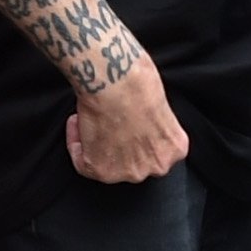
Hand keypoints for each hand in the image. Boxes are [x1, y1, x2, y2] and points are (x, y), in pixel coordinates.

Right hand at [66, 52, 189, 182]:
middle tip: (111, 121)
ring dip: (98, 143)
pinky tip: (77, 123)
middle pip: (135, 160)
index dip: (142, 134)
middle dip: (122, 142)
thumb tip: (140, 117)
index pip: (159, 150)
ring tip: (92, 117)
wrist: (115, 80)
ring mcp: (125, 171)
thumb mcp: (162, 101)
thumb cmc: (139, 80)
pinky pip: (82, 162)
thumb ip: (156, 122)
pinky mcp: (98, 169)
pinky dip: (77, 143)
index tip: (131, 122)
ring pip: (109, 164)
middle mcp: (152, 166)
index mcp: (174, 148)